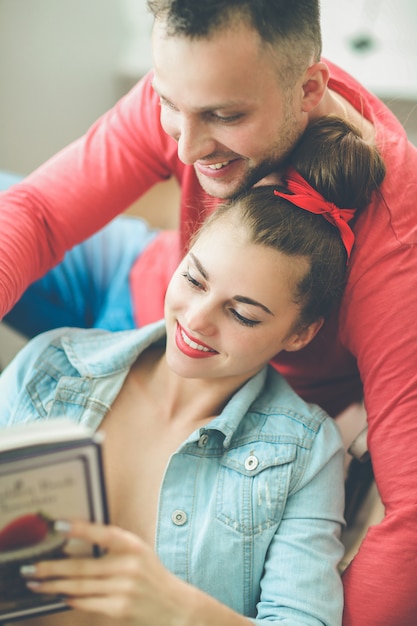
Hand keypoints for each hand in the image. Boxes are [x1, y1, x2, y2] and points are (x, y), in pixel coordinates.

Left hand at [20, 520, 191, 624]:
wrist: (175, 607)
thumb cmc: (151, 576)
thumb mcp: (138, 553)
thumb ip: (112, 547)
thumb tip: (73, 544)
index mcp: (134, 546)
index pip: (104, 533)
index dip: (80, 528)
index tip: (58, 525)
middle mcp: (129, 566)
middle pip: (82, 566)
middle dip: (52, 567)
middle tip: (32, 567)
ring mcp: (124, 589)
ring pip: (80, 586)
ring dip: (55, 586)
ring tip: (38, 584)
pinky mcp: (120, 609)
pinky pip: (88, 603)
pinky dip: (71, 599)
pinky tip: (60, 595)